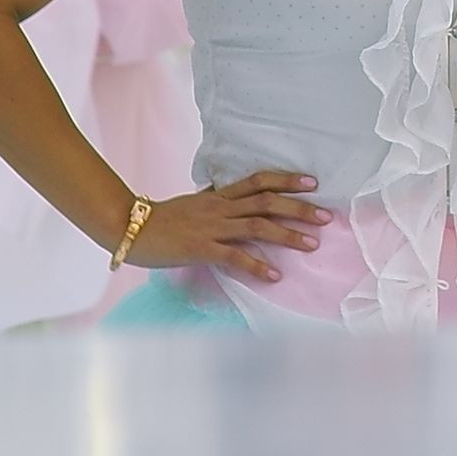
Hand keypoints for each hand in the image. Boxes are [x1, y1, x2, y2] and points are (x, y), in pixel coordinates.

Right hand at [124, 171, 329, 285]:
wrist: (130, 227)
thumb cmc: (162, 219)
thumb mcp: (194, 203)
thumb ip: (216, 201)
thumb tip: (231, 197)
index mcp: (219, 196)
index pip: (259, 181)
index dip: (287, 179)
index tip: (313, 182)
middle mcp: (220, 207)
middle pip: (267, 202)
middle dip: (299, 208)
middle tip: (326, 216)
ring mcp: (212, 227)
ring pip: (257, 227)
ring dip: (287, 236)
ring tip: (312, 244)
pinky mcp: (201, 248)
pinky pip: (235, 256)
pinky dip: (257, 265)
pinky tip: (275, 276)